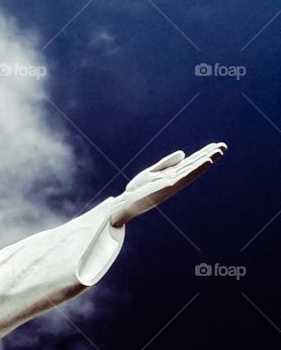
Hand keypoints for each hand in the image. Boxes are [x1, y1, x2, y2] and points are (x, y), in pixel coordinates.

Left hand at [109, 142, 226, 227]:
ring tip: (219, 151)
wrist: (125, 203)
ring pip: (192, 169)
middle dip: (208, 155)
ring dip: (206, 160)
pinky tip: (205, 163)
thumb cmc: (137, 189)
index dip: (203, 153)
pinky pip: (184, 177)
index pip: (190, 162)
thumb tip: (184, 153)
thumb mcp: (152, 172)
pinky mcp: (167, 187)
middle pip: (194, 164)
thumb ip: (167, 163)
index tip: (216, 146)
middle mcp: (175, 178)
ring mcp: (172, 183)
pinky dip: (195, 170)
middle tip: (224, 146)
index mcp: (171, 174)